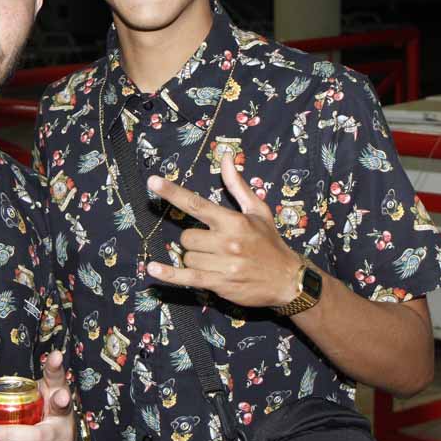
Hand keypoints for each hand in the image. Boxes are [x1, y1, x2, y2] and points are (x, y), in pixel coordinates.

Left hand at [0, 350, 75, 440]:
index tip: (56, 355)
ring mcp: (62, 435)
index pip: (55, 376)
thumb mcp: (23, 397)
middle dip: (54, 402)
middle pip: (58, 406)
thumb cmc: (37, 412)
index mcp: (53, 391)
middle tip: (56, 397)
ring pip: (41, 435)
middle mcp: (62, 412)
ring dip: (14, 435)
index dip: (55, 366)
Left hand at [145, 151, 302, 307]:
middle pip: (187, 237)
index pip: (196, 203)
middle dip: (194, 241)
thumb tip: (226, 156)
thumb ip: (237, 184)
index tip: (153, 181)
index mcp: (233, 221)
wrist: (288, 280)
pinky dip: (168, 274)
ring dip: (195, 258)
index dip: (173, 192)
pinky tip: (152, 268)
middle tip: (213, 245)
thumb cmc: (270, 243)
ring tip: (217, 261)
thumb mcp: (257, 211)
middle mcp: (226, 242)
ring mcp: (223, 264)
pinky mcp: (219, 284)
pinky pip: (186, 277)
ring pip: (187, 257)